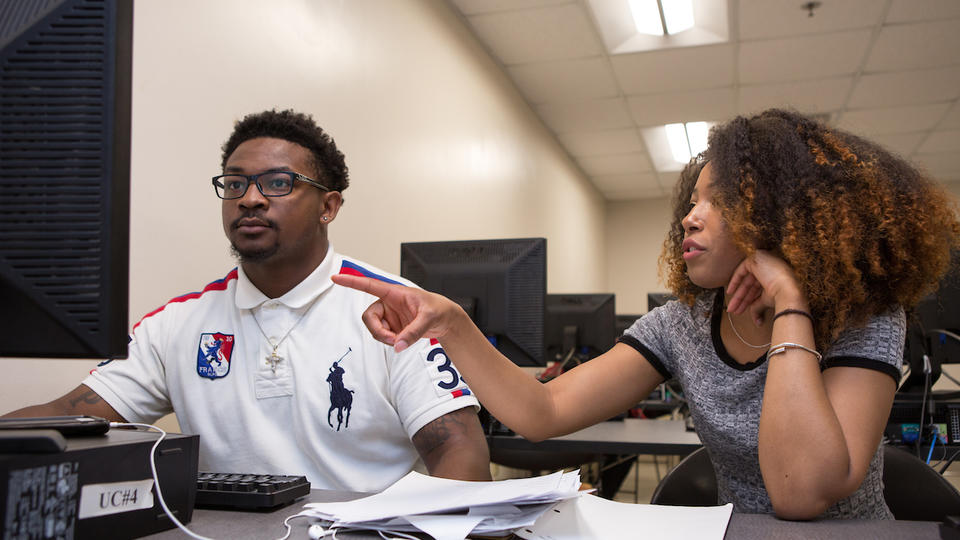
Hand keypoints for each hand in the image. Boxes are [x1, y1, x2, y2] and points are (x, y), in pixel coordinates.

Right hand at [330, 274, 463, 351]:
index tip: (336, 277)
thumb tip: (398, 345)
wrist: (445, 320)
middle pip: (369, 317)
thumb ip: (413, 332)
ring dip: (385, 338)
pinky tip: (403, 340)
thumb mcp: (428, 319)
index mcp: (395, 293)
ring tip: (402, 340)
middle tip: (392, 339)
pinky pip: (383, 337)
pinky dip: (391, 342)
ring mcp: (389, 316)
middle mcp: (389, 303)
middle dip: (378, 331)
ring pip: (375, 329)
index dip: (352, 281)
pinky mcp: (392, 327)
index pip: (369, 285)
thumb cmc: (438, 310)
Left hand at [726, 250, 806, 324]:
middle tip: (734, 310)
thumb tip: (757, 321)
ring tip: (732, 308)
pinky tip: (730, 292)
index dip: (748, 299)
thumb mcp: (766, 300)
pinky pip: (741, 270)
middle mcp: (769, 267)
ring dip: (738, 295)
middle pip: (751, 285)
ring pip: (746, 280)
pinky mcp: (756, 258)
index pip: (757, 288)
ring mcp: (763, 261)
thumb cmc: (782, 295)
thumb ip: (758, 306)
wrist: (787, 289)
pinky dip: (735, 281)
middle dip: (742, 299)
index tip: (740, 308)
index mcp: (774, 275)